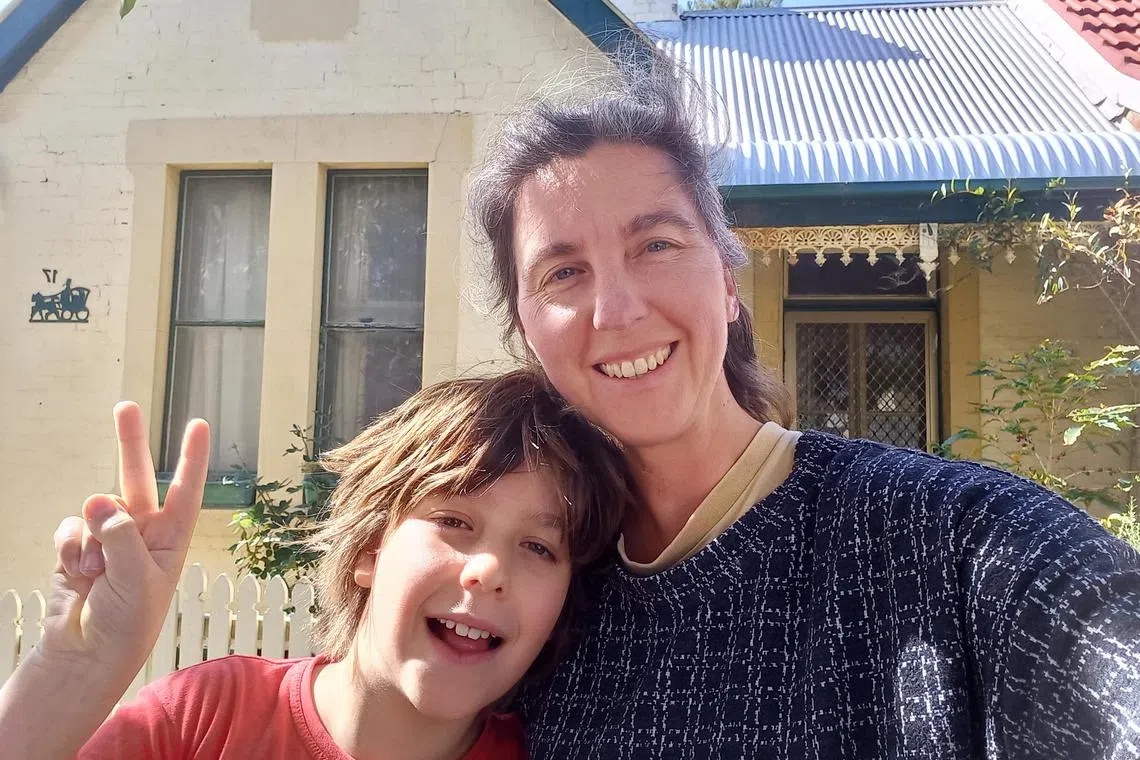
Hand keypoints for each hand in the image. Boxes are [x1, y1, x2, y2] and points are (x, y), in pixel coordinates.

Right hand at [46, 402, 209, 680]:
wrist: (87, 654)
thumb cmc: (128, 623)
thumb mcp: (137, 579)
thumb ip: (120, 536)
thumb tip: (96, 499)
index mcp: (171, 539)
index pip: (185, 490)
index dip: (192, 458)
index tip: (198, 424)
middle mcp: (142, 532)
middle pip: (137, 478)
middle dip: (131, 443)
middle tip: (127, 406)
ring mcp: (109, 537)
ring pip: (97, 508)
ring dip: (93, 537)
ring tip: (98, 572)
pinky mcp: (78, 546)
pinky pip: (71, 528)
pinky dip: (71, 548)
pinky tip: (77, 573)